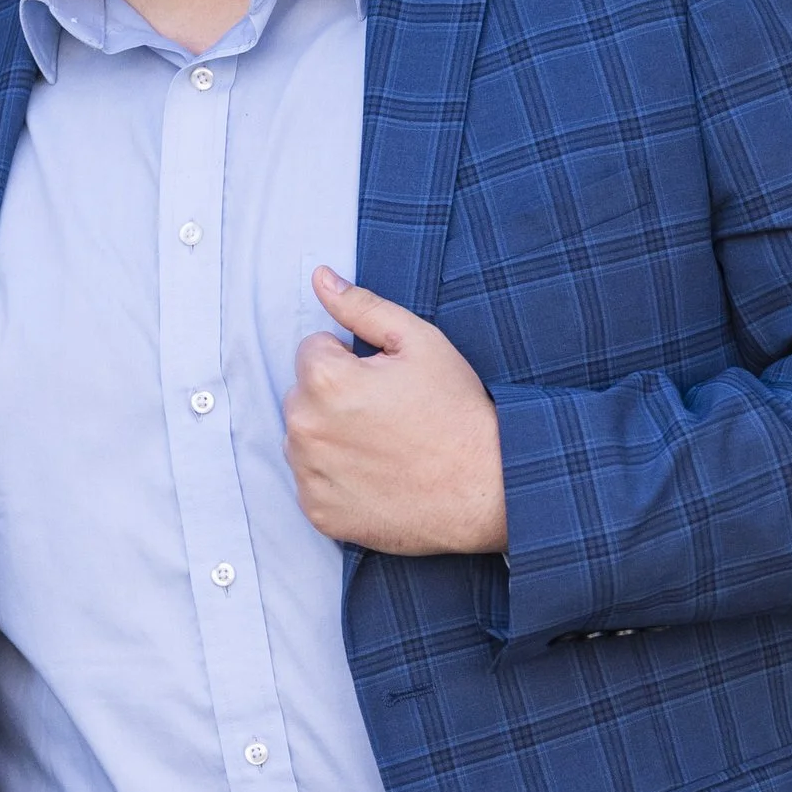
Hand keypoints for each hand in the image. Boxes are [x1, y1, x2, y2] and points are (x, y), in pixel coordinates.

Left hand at [283, 270, 508, 555]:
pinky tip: (375, 475)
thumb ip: (362, 306)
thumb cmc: (457, 413)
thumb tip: (321, 278)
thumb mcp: (420, 342)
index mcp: (324, 380)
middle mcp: (305, 428)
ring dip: (330, 436)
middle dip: (335, 396)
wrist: (487, 489)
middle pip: (303, 394)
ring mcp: (309, 475)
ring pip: (304, 437)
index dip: (351, 360)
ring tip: (383, 445)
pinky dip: (335, 478)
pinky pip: (312, 481)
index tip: (384, 381)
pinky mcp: (319, 513)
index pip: (313, 350)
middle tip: (387, 413)